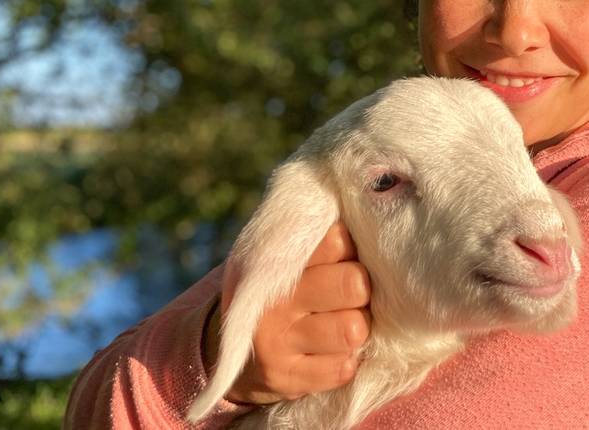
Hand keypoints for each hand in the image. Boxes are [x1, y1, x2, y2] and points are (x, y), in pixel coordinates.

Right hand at [204, 222, 371, 404]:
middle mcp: (274, 301)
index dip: (352, 250)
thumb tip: (367, 209)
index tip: (346, 258)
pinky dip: (346, 361)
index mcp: (275, 262)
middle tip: (350, 295)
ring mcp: (277, 343)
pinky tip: (329, 353)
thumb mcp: (277, 258)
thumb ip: (314, 238)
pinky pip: (343, 368)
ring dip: (356, 328)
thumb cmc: (274, 293)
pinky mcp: (286, 379)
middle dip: (360, 289)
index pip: (338, 240)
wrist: (221, 351)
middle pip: (353, 283)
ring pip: (352, 329)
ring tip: (341, 325)